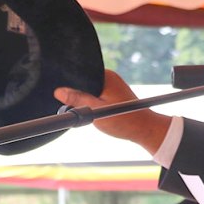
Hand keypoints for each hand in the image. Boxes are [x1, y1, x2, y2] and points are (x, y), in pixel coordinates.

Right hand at [55, 69, 170, 155]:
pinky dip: (92, 104)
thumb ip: (77, 100)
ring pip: (89, 90)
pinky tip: (95, 113)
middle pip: (83, 82)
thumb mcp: (96, 111)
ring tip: (90, 113)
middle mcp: (109, 77)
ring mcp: (112, 85)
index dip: (69, 84)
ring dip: (85, 102)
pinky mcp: (113, 94)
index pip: (80, 73)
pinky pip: (95, 95)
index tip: (63, 97)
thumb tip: (58, 92)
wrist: (144, 130)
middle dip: (77, 95)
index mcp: (105, 76)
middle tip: (75, 108)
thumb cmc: (124, 121)